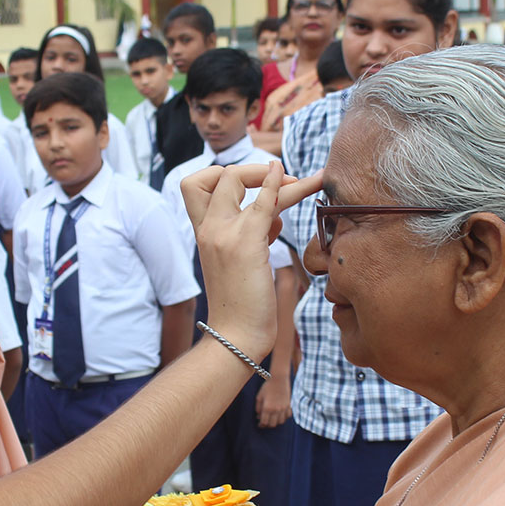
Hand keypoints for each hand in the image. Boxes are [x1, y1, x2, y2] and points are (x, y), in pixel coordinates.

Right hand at [181, 162, 322, 362]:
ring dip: (274, 174)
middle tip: (279, 180)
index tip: (253, 190)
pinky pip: (264, 201)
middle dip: (250, 170)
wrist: (236, 335)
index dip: (223, 177)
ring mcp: (224, 233)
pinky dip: (281, 184)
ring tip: (308, 179)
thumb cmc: (242, 305)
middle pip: (216, 175)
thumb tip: (274, 218)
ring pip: (239, 180)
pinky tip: (302, 180)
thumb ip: (252, 235)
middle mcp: (208, 228)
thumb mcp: (241, 262)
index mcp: (202, 233)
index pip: (196, 185)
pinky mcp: (246, 242)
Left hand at [255, 374, 290, 427]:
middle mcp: (276, 410)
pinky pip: (288, 416)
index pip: (264, 422)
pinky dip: (284, 418)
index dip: (261, 425)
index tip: (259, 424)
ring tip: (272, 419)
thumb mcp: (259, 397)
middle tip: (265, 423)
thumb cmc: (267, 387)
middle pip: (272, 424)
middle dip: (268, 425)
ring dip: (276, 422)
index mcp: (267, 408)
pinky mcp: (289, 405)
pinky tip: (280, 415)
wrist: (279, 379)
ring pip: (281, 422)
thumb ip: (258, 408)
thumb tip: (258, 416)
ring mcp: (284, 408)